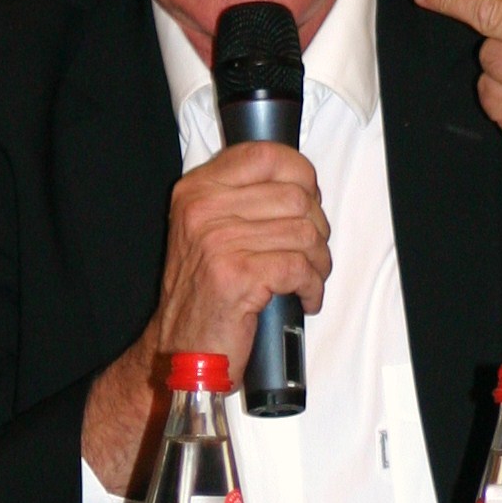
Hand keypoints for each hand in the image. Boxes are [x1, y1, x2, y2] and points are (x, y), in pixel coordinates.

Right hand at [152, 140, 330, 375]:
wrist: (183, 347)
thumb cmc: (204, 291)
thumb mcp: (208, 229)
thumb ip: (244, 198)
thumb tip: (302, 184)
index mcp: (197, 190)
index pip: (266, 154)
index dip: (301, 174)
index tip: (309, 199)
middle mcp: (202, 209)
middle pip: (295, 196)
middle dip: (317, 227)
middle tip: (311, 252)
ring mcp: (218, 242)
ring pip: (304, 233)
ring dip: (318, 261)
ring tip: (309, 278)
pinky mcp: (237, 276)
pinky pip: (300, 268)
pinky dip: (312, 287)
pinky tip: (304, 297)